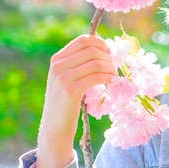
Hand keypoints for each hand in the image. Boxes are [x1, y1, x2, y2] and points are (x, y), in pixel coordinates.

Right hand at [36, 35, 114, 167]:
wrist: (55, 126)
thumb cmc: (66, 101)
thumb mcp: (68, 78)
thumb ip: (79, 63)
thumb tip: (104, 46)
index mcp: (57, 59)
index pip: (84, 40)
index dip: (101, 44)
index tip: (109, 53)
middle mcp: (58, 66)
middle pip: (93, 50)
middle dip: (108, 57)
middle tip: (113, 68)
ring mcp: (63, 78)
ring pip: (97, 63)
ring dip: (110, 68)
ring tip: (113, 76)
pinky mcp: (71, 90)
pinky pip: (97, 77)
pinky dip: (108, 77)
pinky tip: (110, 82)